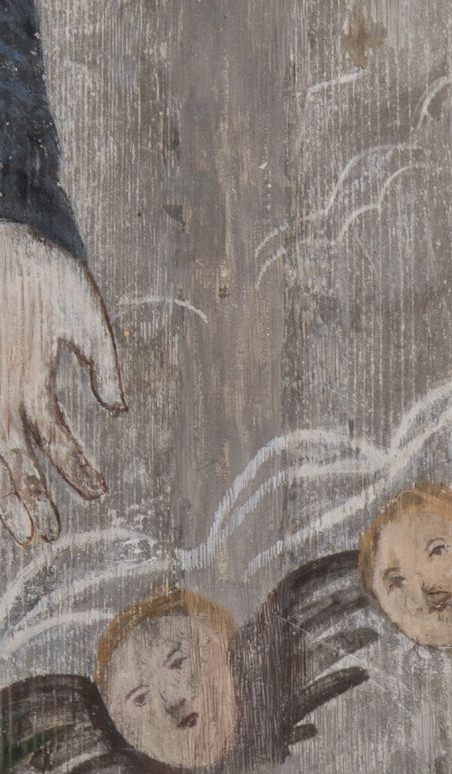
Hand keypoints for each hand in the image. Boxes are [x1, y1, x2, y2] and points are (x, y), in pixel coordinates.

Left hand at [0, 230, 121, 546]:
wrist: (5, 237)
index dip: (74, 467)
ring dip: (7, 490)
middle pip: (15, 457)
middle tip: (43, 536)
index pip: (55, 437)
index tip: (100, 495)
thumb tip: (117, 407)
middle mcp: (4, 393)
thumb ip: (101, 358)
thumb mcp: (83, 315)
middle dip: (29, 497)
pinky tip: (0, 487)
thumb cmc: (43, 269)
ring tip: (23, 528)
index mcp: (33, 382)